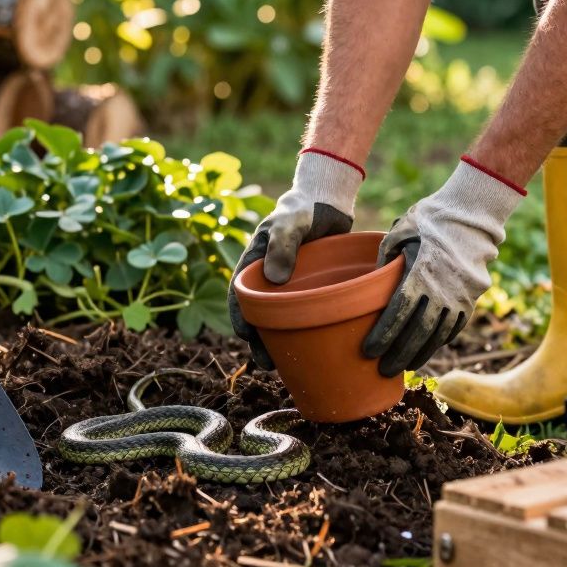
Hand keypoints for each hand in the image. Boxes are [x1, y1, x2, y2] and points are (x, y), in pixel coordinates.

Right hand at [229, 150, 362, 368]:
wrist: (328, 203)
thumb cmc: (304, 210)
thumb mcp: (291, 223)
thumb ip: (282, 245)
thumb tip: (274, 279)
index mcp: (254, 265)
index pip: (238, 295)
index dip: (239, 317)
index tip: (246, 336)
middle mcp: (268, 279)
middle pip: (258, 315)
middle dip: (259, 340)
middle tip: (268, 363)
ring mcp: (289, 287)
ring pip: (281, 319)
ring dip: (281, 340)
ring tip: (289, 364)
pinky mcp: (310, 290)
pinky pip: (304, 313)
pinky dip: (305, 329)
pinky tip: (315, 345)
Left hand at [364, 158, 524, 376]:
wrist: (472, 214)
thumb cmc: (429, 219)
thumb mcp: (400, 232)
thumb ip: (384, 259)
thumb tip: (371, 285)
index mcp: (420, 273)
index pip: (398, 314)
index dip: (383, 336)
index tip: (369, 351)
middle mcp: (442, 290)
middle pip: (418, 332)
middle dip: (399, 354)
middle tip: (384, 371)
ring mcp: (460, 296)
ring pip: (438, 334)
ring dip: (421, 353)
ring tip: (405, 366)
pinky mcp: (471, 298)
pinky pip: (454, 326)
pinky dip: (440, 340)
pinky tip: (427, 348)